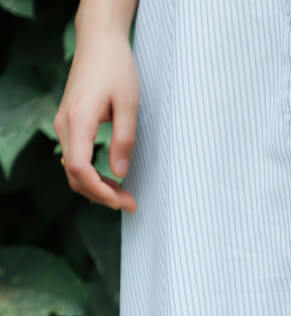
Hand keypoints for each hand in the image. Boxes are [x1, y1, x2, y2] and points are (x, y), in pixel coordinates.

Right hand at [54, 17, 138, 210]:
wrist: (99, 42)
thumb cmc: (116, 68)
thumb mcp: (129, 104)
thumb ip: (124, 140)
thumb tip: (120, 173)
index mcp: (79, 120)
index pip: (80, 169)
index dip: (100, 191)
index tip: (122, 201)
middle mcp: (65, 125)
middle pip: (74, 175)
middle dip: (101, 195)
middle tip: (130, 203)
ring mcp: (64, 125)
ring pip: (73, 170)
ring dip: (97, 187)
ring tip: (124, 195)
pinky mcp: (69, 124)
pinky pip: (75, 158)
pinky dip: (91, 175)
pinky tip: (111, 180)